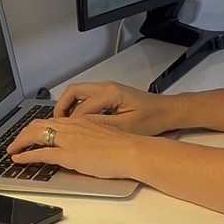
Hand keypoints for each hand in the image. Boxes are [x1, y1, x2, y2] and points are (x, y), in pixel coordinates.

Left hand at [8, 114, 140, 180]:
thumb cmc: (125, 146)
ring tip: (12, 149)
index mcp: (80, 122)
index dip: (37, 127)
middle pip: (38, 125)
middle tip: (15, 142)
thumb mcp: (102, 136)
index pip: (52, 121)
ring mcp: (68, 140)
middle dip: (23, 133)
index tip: (30, 134)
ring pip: (35, 135)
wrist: (132, 151)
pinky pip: (40, 153)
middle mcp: (71, 127)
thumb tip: (81, 145)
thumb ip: (88, 138)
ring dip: (20, 141)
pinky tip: (18, 158)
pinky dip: (26, 155)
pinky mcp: (67, 154)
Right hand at [53, 81, 174, 136]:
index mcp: (110, 93)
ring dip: (68, 107)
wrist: (169, 111)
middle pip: (73, 92)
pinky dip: (77, 108)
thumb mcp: (127, 127)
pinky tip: (77, 122)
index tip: (63, 135)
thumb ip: (102, 126)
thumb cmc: (154, 118)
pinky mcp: (110, 95)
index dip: (70, 123)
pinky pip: (86, 98)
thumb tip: (81, 129)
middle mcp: (106, 87)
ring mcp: (108, 90)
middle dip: (61, 108)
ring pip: (78, 94)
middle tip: (55, 125)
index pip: (81, 108)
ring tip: (63, 124)